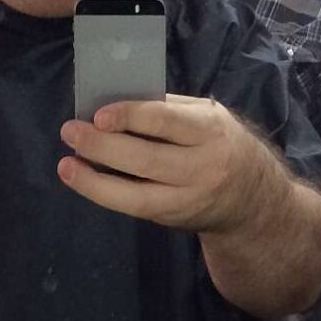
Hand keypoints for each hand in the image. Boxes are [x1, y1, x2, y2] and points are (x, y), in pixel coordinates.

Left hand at [58, 94, 268, 232]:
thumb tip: (115, 102)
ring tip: (67, 164)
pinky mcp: (172, 218)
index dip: (131, 116)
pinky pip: (133, 206)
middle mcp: (202, 167)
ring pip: (135, 194)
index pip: (167, 121)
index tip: (99, 114)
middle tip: (70, 131)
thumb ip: (169, 109)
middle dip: (103, 145)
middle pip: (146, 158)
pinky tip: (82, 178)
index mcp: (211, 131)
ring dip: (94, 179)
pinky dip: (103, 192)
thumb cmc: (223, 145)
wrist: (254, 201)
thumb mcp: (209, 118)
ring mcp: (187, 198)